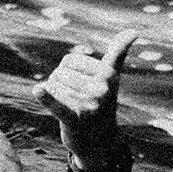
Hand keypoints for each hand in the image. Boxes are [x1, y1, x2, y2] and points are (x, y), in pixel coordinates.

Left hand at [35, 28, 136, 171]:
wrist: (99, 141)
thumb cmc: (103, 102)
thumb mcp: (112, 77)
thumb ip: (119, 53)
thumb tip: (135, 30)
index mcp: (108, 74)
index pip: (68, 60)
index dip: (67, 71)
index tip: (81, 83)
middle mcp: (101, 89)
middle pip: (59, 73)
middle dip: (60, 84)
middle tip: (74, 99)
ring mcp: (89, 105)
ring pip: (53, 86)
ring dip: (54, 95)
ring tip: (69, 107)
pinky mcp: (75, 121)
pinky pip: (59, 106)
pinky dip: (47, 98)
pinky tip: (38, 90)